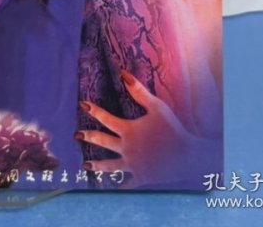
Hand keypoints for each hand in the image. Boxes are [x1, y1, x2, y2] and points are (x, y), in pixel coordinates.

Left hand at [77, 71, 217, 187]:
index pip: (105, 118)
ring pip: (109, 166)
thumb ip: (138, 91)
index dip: (93, 110)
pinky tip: (111, 187)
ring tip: (85, 166)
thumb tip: (123, 74)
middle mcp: (126, 148)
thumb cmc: (172, 129)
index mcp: (128, 131)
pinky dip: (118, 186)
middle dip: (88, 137)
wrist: (187, 156)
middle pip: (102, 141)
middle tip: (76, 135)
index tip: (82, 104)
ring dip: (96, 165)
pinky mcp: (140, 177)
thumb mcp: (156, 107)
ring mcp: (132, 165)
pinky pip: (126, 183)